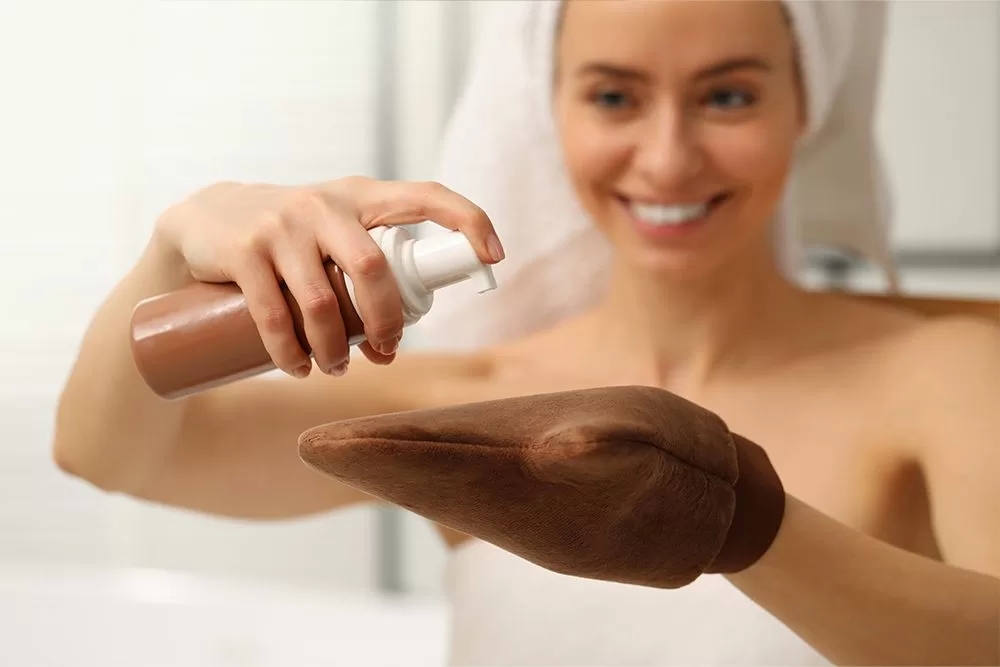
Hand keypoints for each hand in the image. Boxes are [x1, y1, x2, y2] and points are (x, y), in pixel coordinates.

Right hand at [152, 177, 502, 377]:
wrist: (203, 223)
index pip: (426, 195)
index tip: (494, 257)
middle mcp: (324, 203)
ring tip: (334, 369)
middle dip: (387, 322)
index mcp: (360, 196)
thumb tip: (398, 334)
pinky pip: (274, 314)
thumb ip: (366, 264)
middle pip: (374, 270)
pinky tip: (298, 368)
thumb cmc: (289, 240)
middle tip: (385, 352)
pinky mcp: (242, 250)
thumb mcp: (332, 233)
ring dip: (334, 350)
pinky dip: (290, 353)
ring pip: (322, 302)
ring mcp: (281, 224)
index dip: (467, 220)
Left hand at [297, 386, 785, 588]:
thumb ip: (603, 444)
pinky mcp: (545, 518)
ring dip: (396, 474)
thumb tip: (550, 445)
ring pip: (447, 493)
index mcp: (541, 487)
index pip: (443, 466)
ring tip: (345, 452)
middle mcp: (524, 510)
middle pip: (431, 482)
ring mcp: (532, 518)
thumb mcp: (656, 446)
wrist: (716, 513)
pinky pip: (475, 499)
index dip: (382, 452)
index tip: (322, 442)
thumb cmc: (689, 467)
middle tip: (309, 444)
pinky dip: (434, 481)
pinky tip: (415, 468)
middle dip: (371, 463)